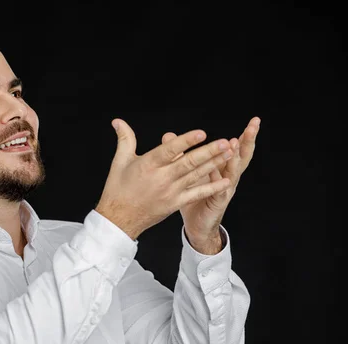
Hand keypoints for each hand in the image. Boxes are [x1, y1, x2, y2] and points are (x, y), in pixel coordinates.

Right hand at [94, 118, 233, 240]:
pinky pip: (196, 194)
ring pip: (195, 175)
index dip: (185, 141)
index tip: (201, 133)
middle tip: (225, 142)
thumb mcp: (120, 162)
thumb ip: (125, 139)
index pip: (169, 151)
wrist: (119, 219)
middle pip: (188, 163)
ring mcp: (170, 192)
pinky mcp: (174, 203)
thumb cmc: (118, 189)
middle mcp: (161, 178)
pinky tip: (225, 181)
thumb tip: (117, 121)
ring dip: (214, 164)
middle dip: (208, 152)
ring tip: (229, 153)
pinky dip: (211, 187)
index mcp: (147, 165)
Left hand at [161, 117, 260, 253]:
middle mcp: (228, 177)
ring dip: (234, 157)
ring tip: (234, 144)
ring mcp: (225, 189)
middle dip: (248, 141)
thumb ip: (181, 154)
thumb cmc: (194, 196)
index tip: (253, 121)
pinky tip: (219, 172)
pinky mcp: (218, 202)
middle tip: (253, 126)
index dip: (245, 136)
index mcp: (223, 168)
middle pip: (242, 157)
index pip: (237, 149)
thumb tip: (168, 136)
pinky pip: (220, 190)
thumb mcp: (188, 172)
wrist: (197, 224)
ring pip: (234, 171)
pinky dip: (220, 181)